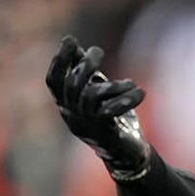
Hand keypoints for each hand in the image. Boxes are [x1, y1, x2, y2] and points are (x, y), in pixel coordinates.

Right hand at [46, 36, 150, 179]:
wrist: (128, 155)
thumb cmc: (113, 121)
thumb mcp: (98, 94)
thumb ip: (87, 73)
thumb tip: (75, 45)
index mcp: (67, 107)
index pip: (53, 82)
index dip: (59, 61)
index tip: (70, 40)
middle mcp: (73, 116)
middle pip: (72, 85)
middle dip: (84, 64)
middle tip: (98, 51)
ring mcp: (88, 126)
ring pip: (91, 96)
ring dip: (113, 85)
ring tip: (131, 83)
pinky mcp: (105, 133)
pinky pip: (110, 111)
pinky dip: (127, 98)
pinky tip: (141, 93)